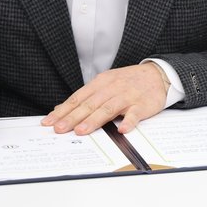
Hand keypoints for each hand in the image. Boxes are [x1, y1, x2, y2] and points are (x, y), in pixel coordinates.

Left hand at [42, 63, 167, 134]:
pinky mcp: (143, 104)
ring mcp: (128, 96)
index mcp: (101, 83)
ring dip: (94, 120)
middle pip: (90, 104)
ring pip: (108, 108)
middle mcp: (112, 88)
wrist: (157, 74)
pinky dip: (129, 122)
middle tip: (59, 129)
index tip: (49, 122)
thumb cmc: (128, 82)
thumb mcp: (106, 84)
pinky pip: (135, 114)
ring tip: (81, 131)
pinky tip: (122, 130)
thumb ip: (87, 97)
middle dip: (73, 117)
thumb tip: (62, 110)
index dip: (64, 111)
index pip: (78, 98)